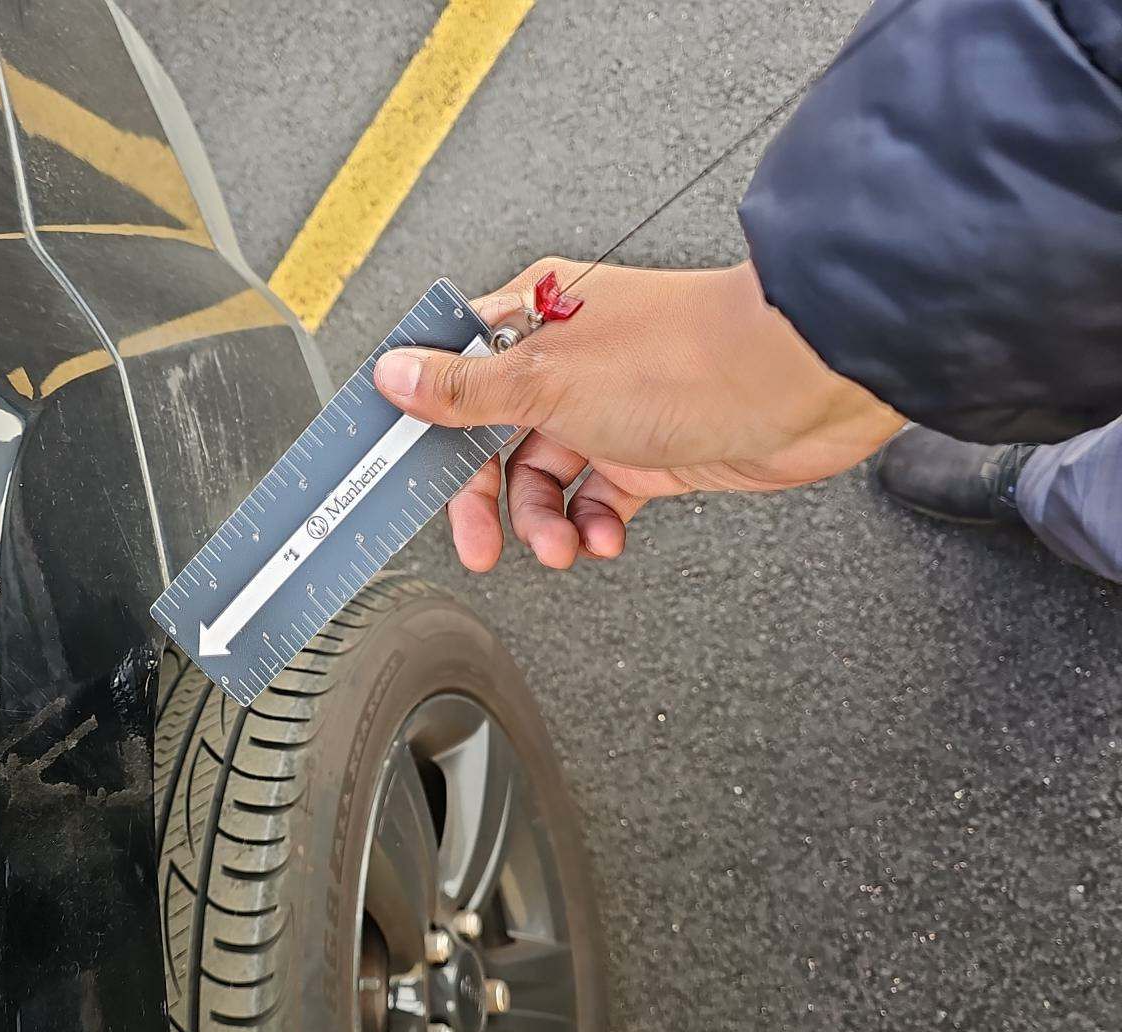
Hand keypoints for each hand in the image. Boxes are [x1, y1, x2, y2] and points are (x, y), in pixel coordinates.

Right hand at [372, 258, 902, 570]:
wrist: (800, 383)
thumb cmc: (686, 358)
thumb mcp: (547, 381)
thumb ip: (465, 389)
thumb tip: (395, 375)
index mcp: (532, 320)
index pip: (453, 375)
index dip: (424, 428)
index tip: (403, 473)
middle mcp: (566, 361)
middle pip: (492, 440)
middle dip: (485, 499)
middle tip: (479, 543)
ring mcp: (608, 406)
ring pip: (546, 477)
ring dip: (546, 522)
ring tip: (563, 546)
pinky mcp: (650, 450)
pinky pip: (597, 499)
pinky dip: (593, 525)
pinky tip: (605, 537)